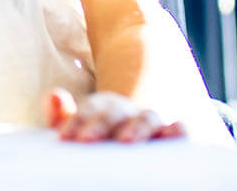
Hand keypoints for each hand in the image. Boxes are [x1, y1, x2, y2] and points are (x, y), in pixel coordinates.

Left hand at [45, 88, 184, 142]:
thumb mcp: (82, 125)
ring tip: (125, 140)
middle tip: (85, 139)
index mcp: (105, 108)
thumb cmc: (105, 135)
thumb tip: (54, 95)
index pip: (90, 109)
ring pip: (147, 118)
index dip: (77, 120)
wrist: (143, 129)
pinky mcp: (176, 135)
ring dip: (137, 127)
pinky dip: (179, 130)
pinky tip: (172, 135)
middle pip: (115, 111)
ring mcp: (155, 122)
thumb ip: (62, 116)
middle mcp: (130, 111)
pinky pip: (182, 129)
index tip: (63, 137)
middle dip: (100, 123)